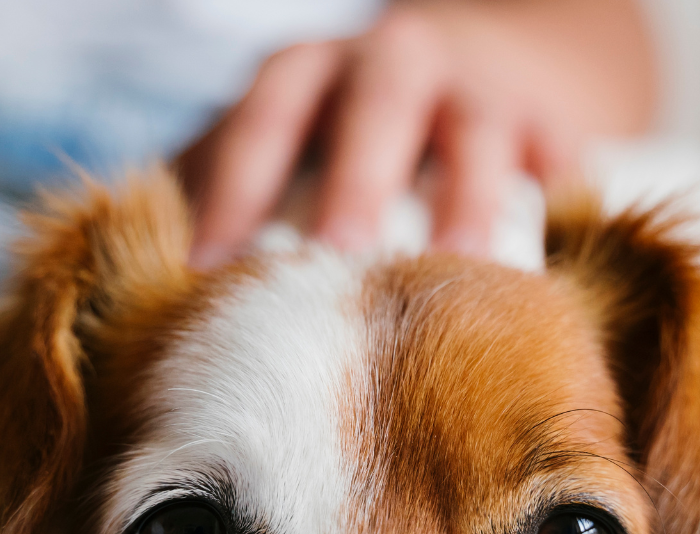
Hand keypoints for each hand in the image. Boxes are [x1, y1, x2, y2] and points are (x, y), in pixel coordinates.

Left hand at [179, 0, 654, 268]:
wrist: (480, 74)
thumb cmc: (339, 144)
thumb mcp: (273, 150)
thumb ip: (215, 202)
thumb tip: (136, 305)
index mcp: (308, 73)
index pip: (262, 119)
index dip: (233, 190)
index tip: (208, 274)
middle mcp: (394, 62)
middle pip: (375, 111)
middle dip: (356, 183)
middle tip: (340, 261)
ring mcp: (482, 90)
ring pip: (478, 133)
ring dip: (469, 200)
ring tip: (464, 274)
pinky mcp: (555, 125)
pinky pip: (563, 164)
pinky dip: (559, 208)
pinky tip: (551, 274)